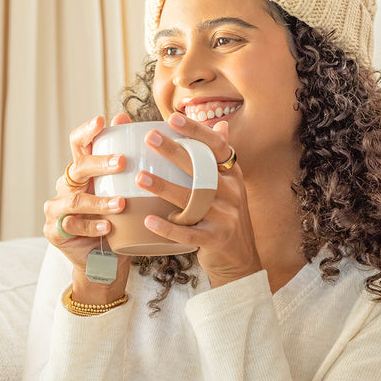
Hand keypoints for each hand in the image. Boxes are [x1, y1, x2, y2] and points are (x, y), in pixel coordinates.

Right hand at [43, 114, 132, 301]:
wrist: (106, 262)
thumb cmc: (118, 224)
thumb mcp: (124, 193)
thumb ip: (123, 162)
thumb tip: (126, 119)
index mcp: (81, 173)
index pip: (79, 145)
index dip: (87, 131)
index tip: (102, 120)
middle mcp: (65, 187)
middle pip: (78, 169)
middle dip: (100, 164)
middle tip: (123, 162)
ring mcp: (56, 209)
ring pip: (76, 200)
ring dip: (100, 201)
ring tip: (121, 204)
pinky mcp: (54, 231)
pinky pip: (72, 226)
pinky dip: (92, 226)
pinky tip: (108, 227)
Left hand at [136, 113, 261, 287]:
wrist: (240, 262)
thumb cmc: (226, 220)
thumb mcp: (230, 189)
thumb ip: (221, 160)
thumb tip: (220, 124)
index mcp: (232, 176)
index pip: (217, 147)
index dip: (196, 131)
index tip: (173, 118)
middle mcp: (232, 193)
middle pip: (201, 168)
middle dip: (174, 152)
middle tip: (149, 138)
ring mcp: (225, 217)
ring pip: (193, 199)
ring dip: (164, 187)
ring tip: (139, 178)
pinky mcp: (215, 240)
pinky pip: (188, 233)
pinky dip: (168, 228)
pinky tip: (148, 221)